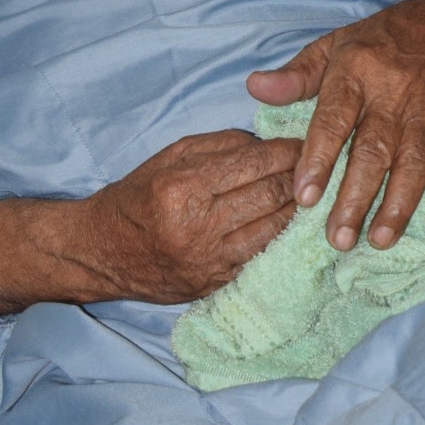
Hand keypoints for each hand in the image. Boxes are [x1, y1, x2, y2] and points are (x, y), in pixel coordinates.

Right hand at [0, 130, 301, 313]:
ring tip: (317, 192)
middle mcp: (198, 226)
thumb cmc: (137, 196)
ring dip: (300, 209)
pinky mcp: (214, 284)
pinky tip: (295, 222)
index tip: (307, 140)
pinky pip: (261, 256)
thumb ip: (221, 144)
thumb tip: (269, 142)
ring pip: (274, 228)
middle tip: (323, 164)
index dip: (288, 150)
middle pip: (271, 196)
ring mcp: (208, 261)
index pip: (254, 164)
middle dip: (302, 177)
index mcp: (184, 187)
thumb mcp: (171, 155)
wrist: (101, 253)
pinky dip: (282, 236)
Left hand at [246, 0, 424, 250]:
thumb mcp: (335, 45)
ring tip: (379, 241)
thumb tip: (254, 87)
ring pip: (414, 163)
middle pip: (374, 150)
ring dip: (399, 205)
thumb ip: (296, 75)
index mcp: (357, 73)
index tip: (304, 196)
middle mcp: (393, 95)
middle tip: (337, 238)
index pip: (334, 118)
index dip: (320, 157)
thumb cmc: (381, 41)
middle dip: (356, 196)